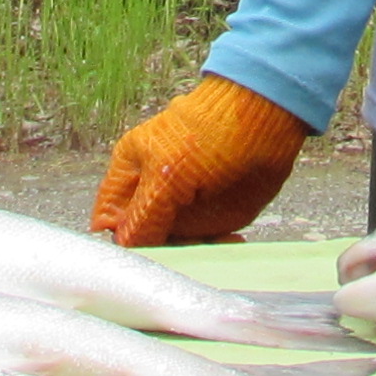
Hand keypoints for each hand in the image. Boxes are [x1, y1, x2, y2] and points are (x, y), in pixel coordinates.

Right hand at [93, 75, 310, 244]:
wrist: (265, 122)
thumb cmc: (209, 136)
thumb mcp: (168, 176)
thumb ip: (143, 215)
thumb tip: (126, 246)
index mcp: (130, 173)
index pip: (110, 219)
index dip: (124, 240)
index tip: (148, 252)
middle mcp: (152, 194)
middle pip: (142, 240)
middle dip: (163, 251)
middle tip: (188, 250)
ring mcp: (181, 208)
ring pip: (174, 248)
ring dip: (194, 253)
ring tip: (218, 241)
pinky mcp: (210, 218)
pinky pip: (204, 246)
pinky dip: (216, 248)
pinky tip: (232, 240)